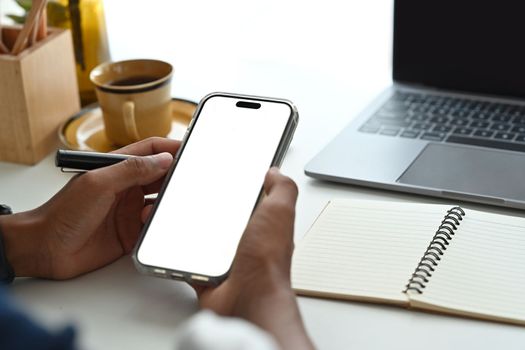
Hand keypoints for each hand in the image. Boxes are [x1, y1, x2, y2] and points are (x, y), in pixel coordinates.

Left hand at [0, 137, 179, 279]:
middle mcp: (126, 188)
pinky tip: (159, 225)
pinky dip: (161, 226)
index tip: (191, 151)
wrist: (46, 250)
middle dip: (176, 178)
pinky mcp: (131, 233)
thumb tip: (163, 159)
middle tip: (191, 182)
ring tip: (172, 206)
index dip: (171, 149)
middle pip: (161, 177)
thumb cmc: (62, 213)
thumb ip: (131, 170)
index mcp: (117, 169)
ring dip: (169, 204)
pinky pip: (155, 227)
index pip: (151, 151)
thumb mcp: (98, 184)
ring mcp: (129, 211)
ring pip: (161, 203)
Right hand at [186, 168, 313, 349]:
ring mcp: (227, 262)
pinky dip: (180, 254)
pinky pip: (190, 262)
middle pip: (225, 219)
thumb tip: (275, 172)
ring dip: (192, 229)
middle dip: (210, 207)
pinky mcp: (209, 277)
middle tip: (191, 192)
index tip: (222, 175)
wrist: (250, 300)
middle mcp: (247, 244)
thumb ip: (282, 188)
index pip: (252, 201)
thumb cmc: (267, 261)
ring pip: (205, 239)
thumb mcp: (280, 211)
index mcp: (264, 226)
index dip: (239, 188)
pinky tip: (171, 242)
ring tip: (175, 212)